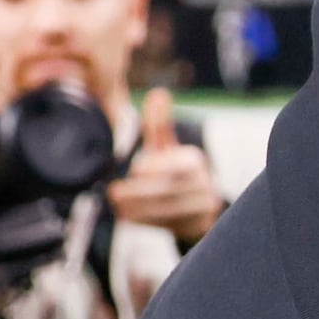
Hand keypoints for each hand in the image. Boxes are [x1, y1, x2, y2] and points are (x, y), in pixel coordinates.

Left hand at [108, 90, 220, 244]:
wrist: (201, 207)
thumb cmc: (175, 172)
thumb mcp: (166, 149)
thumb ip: (158, 125)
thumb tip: (159, 93)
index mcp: (194, 160)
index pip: (167, 165)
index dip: (147, 169)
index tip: (133, 172)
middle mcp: (204, 182)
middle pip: (167, 189)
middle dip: (138, 193)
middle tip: (114, 194)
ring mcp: (204, 206)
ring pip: (167, 208)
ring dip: (139, 209)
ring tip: (118, 208)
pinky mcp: (200, 225)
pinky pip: (171, 224)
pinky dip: (148, 221)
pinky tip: (131, 217)